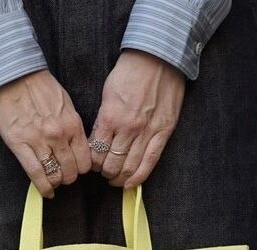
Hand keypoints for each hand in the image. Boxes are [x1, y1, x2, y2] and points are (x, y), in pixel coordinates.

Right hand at [0, 69, 91, 197]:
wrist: (13, 74)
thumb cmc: (39, 86)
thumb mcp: (65, 103)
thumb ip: (72, 126)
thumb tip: (76, 146)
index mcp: (72, 124)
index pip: (84, 160)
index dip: (81, 168)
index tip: (77, 169)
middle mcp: (58, 135)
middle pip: (70, 171)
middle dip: (69, 177)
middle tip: (64, 176)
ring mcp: (38, 142)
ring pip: (54, 175)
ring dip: (56, 182)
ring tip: (53, 182)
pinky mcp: (19, 145)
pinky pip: (35, 174)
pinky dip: (42, 187)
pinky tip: (46, 191)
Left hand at [90, 50, 185, 187]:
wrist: (158, 58)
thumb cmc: (130, 72)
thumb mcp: (108, 93)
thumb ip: (104, 119)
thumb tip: (98, 141)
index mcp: (110, 117)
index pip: (96, 152)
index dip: (93, 163)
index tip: (93, 164)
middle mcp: (128, 128)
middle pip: (112, 163)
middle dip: (105, 172)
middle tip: (104, 173)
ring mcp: (147, 132)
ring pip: (129, 167)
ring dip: (120, 177)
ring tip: (116, 179)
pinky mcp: (163, 133)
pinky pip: (149, 162)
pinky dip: (138, 177)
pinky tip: (130, 184)